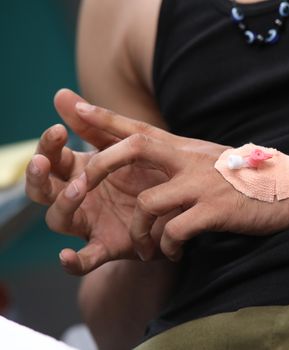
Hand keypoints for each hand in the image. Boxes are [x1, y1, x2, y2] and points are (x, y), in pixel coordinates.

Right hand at [25, 89, 168, 274]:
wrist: (175, 206)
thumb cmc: (145, 174)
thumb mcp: (124, 146)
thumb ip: (94, 125)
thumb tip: (60, 93)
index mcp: (80, 170)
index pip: (52, 157)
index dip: (48, 146)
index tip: (57, 130)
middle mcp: (78, 197)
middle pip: (44, 189)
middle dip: (39, 175)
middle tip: (45, 162)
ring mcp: (89, 222)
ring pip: (58, 219)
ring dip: (63, 204)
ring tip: (79, 189)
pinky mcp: (106, 245)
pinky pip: (85, 258)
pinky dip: (73, 261)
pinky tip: (66, 256)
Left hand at [73, 104, 288, 261]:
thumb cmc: (252, 176)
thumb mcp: (214, 159)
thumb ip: (186, 162)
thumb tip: (162, 172)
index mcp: (188, 148)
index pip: (140, 126)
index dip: (105, 117)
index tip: (75, 107)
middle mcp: (190, 160)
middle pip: (133, 148)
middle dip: (102, 166)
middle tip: (84, 190)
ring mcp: (202, 184)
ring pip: (148, 203)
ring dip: (139, 231)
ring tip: (146, 248)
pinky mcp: (215, 210)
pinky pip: (174, 231)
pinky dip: (167, 246)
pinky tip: (173, 252)